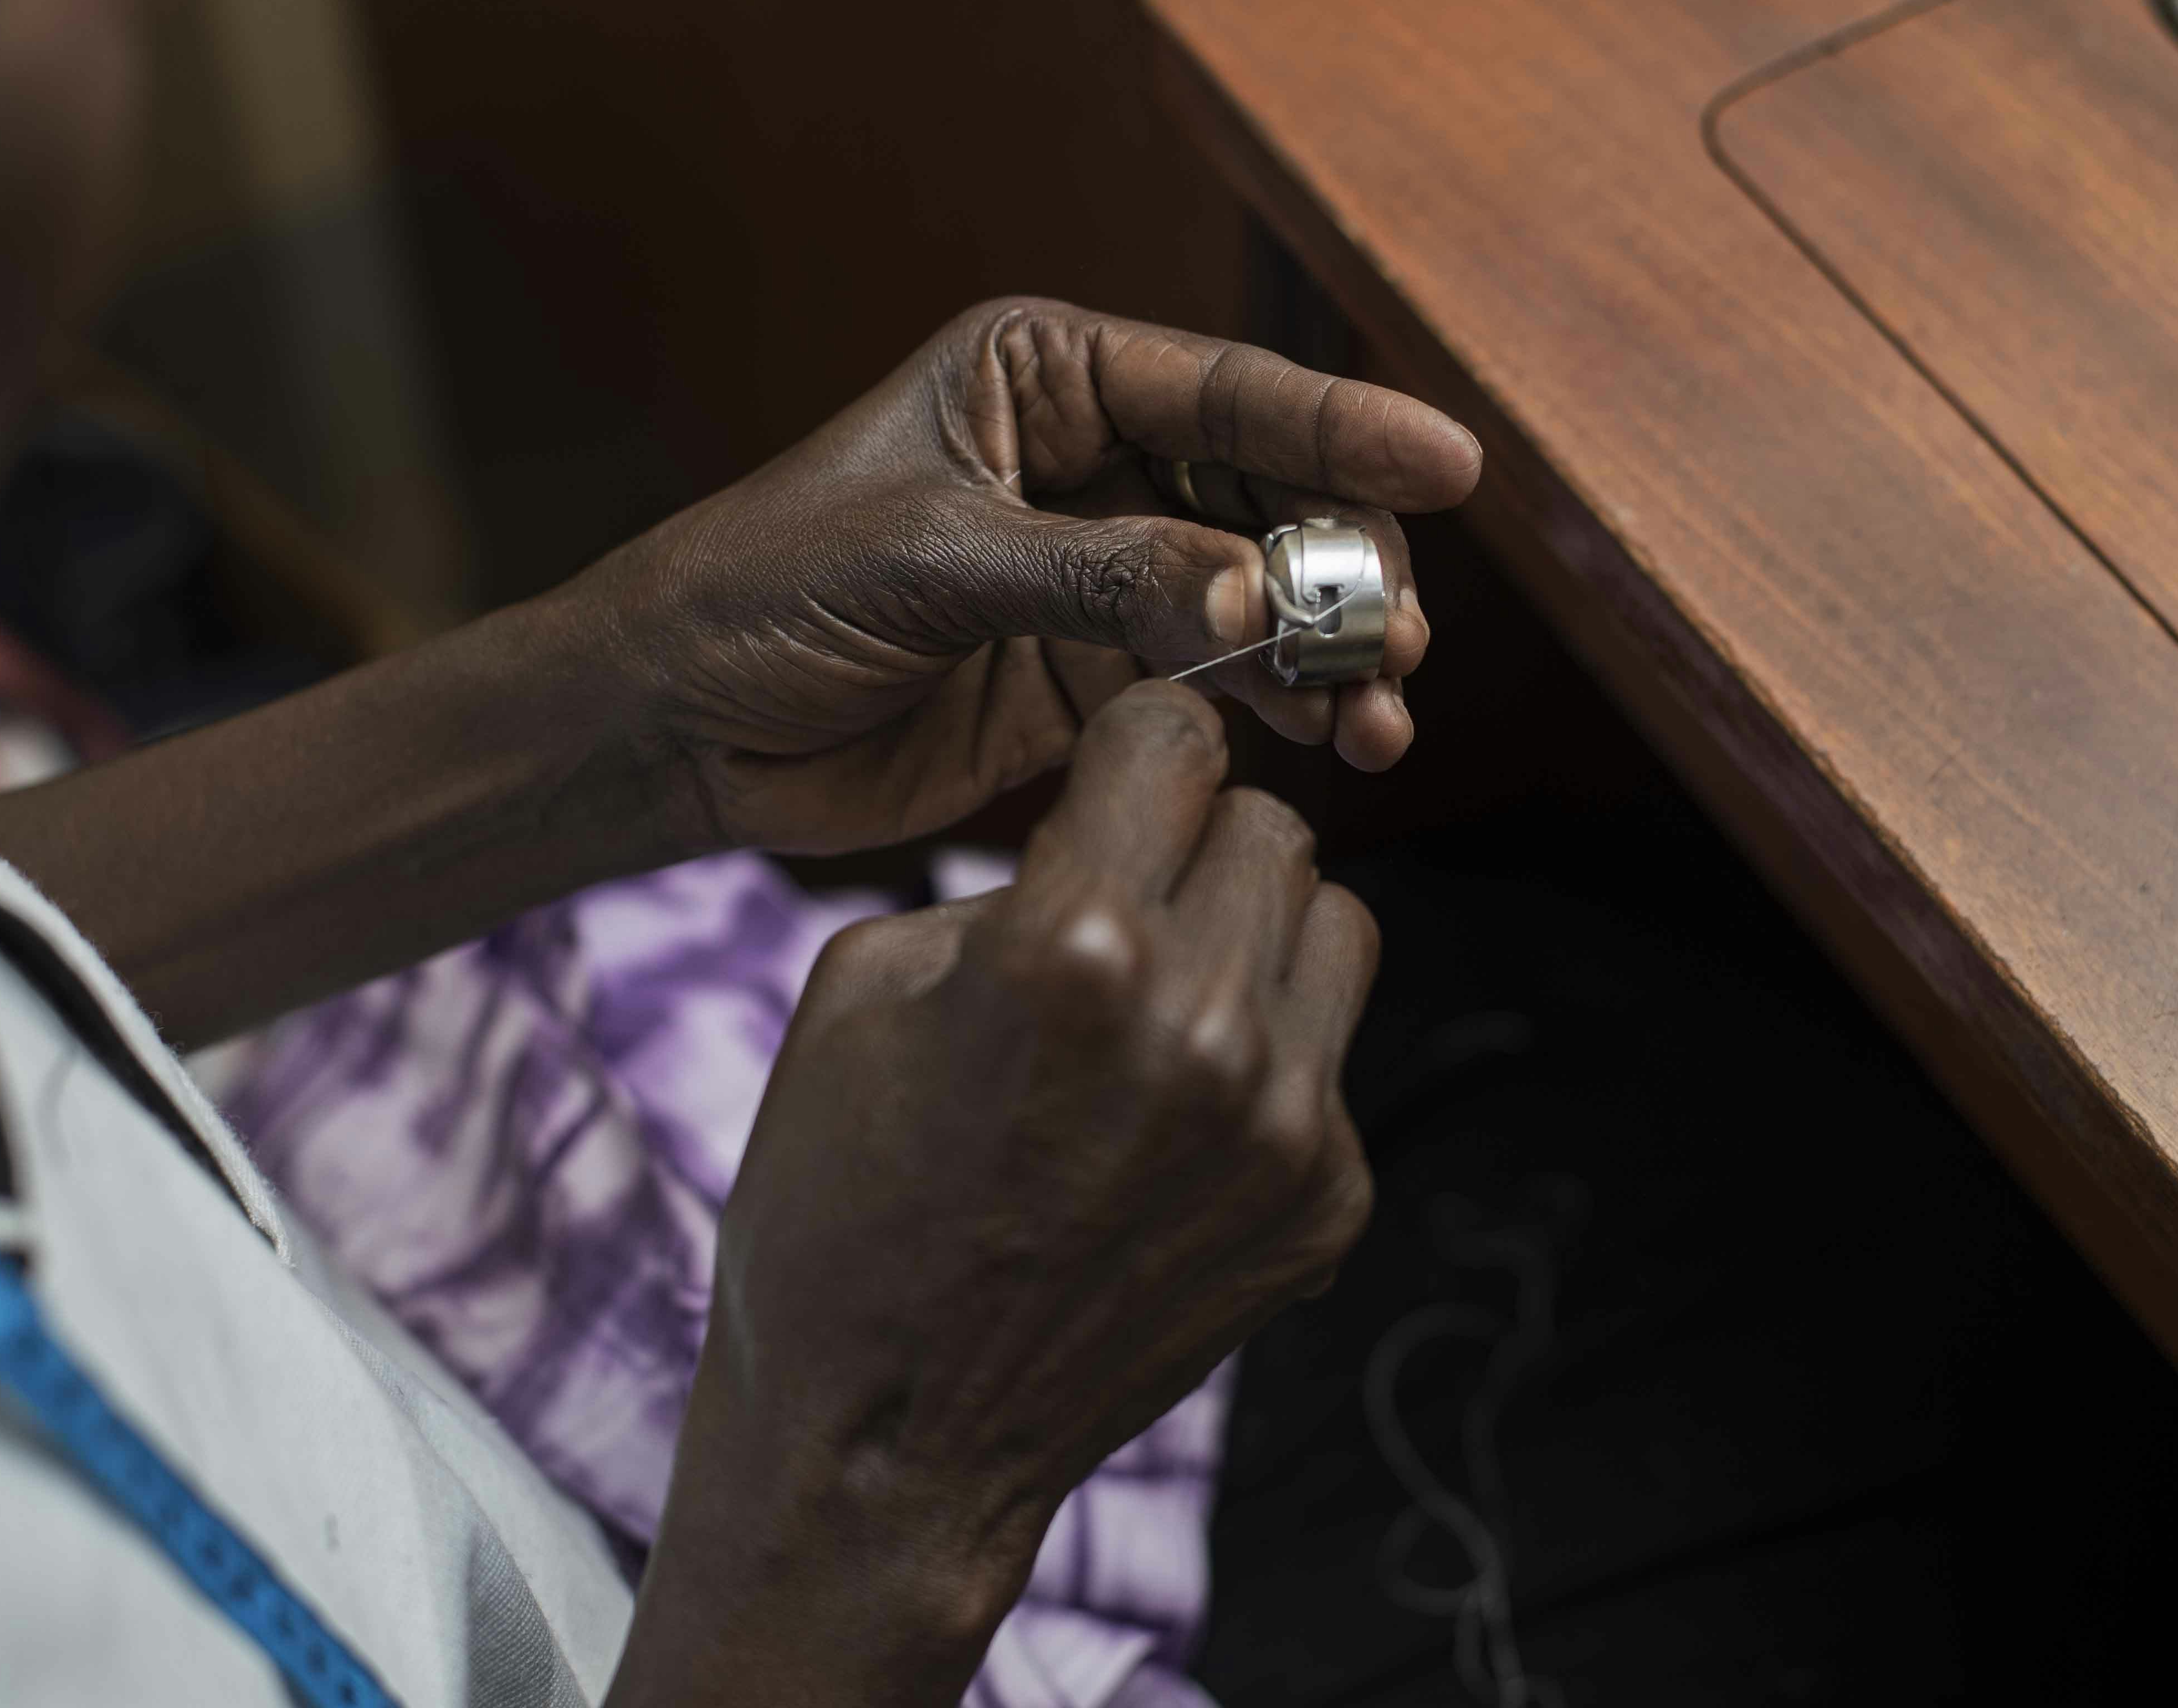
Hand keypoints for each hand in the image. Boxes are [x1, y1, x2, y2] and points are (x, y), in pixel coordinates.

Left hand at [581, 297, 1482, 855]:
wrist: (676, 725)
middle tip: (1389, 641)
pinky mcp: (1092, 674)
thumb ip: (1102, 577)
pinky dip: (1280, 708)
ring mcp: (1099, 570)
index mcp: (1045, 375)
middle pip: (1269, 497)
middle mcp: (1089, 461)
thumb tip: (1261, 597)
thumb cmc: (765, 594)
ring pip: (1260, 596)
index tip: (1453, 467)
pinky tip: (1330, 744)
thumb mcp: (932, 564)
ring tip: (1376, 714)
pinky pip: (1219, 680)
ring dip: (1327, 650)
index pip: (1226, 392)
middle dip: (1342, 564)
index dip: (1345, 429)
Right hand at [611, 683, 1377, 1703]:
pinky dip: (1267, 1060)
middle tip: (1129, 900)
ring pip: (1335, 924)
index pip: (1175, 734)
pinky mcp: (1329, 1204)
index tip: (1117, 778)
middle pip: (1269, 825)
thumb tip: (1116, 828)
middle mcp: (1203, 1023)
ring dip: (1256, 935)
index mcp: (1075, 945)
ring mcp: (1284, 1125)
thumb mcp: (867, 981)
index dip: (1137, 746)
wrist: (885, 1443)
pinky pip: (1332, 1057)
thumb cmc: (842, 1201)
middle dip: (1195, 841)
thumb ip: (1016, 874)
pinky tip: (1172, 1123)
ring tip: (1167, 997)